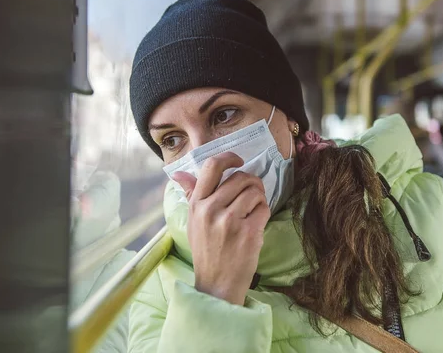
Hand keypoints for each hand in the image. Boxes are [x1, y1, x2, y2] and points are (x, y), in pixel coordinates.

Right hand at [173, 152, 269, 305]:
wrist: (217, 284)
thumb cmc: (206, 250)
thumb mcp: (193, 221)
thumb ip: (191, 194)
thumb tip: (179, 173)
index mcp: (197, 204)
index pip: (212, 166)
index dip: (229, 158)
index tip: (239, 161)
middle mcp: (210, 209)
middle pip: (240, 177)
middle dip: (251, 183)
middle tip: (252, 194)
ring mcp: (230, 221)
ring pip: (254, 191)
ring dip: (259, 198)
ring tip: (253, 211)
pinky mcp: (248, 232)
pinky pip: (264, 207)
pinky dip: (264, 212)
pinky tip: (256, 223)